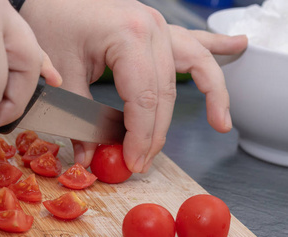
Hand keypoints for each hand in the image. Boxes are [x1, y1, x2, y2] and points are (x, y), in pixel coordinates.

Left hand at [20, 0, 246, 172]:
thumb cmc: (51, 25)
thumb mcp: (62, 76)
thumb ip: (78, 118)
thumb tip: (90, 156)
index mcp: (129, 35)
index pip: (145, 98)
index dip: (141, 136)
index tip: (134, 161)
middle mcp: (151, 27)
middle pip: (166, 91)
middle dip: (157, 132)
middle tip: (145, 161)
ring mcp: (156, 24)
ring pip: (192, 65)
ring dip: (210, 94)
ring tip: (222, 122)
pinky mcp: (154, 27)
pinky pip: (190, 42)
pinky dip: (212, 51)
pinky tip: (236, 48)